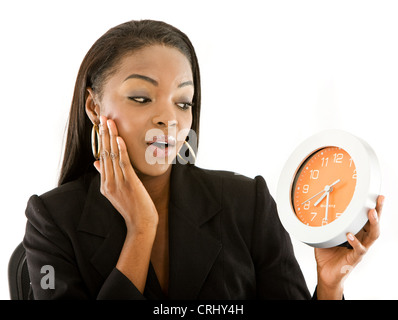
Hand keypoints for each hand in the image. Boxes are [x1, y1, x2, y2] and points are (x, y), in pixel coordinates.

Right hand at [94, 115, 158, 232]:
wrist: (140, 224)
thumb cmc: (132, 208)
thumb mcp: (115, 192)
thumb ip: (106, 176)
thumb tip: (96, 162)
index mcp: (105, 184)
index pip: (101, 157)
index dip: (101, 141)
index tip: (101, 126)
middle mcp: (108, 182)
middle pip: (104, 153)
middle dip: (103, 134)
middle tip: (103, 118)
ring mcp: (118, 183)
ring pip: (112, 155)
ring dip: (111, 137)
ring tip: (109, 122)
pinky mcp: (129, 183)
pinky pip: (123, 163)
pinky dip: (121, 150)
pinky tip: (119, 138)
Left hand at [314, 195, 384, 298]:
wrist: (325, 273)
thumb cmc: (327, 253)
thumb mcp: (325, 234)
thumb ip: (324, 223)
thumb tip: (317, 208)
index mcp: (356, 232)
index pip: (366, 217)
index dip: (371, 206)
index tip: (374, 193)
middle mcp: (361, 239)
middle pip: (374, 223)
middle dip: (379, 210)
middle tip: (379, 198)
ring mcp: (360, 249)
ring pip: (373, 235)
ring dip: (373, 223)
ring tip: (371, 212)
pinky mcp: (354, 259)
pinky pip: (359, 250)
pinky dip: (355, 242)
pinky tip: (350, 235)